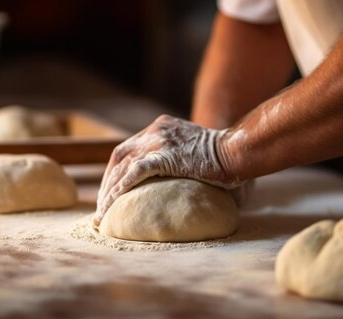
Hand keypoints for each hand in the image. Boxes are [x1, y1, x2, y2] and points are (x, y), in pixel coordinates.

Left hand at [94, 114, 244, 225]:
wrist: (239, 150)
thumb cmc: (228, 159)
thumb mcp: (197, 155)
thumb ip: (183, 167)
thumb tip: (191, 198)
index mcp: (162, 128)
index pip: (130, 149)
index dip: (117, 172)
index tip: (111, 192)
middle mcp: (156, 130)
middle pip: (120, 156)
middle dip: (107, 182)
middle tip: (103, 207)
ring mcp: (158, 140)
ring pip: (122, 166)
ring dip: (109, 191)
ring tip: (104, 215)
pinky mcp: (164, 155)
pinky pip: (134, 173)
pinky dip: (120, 189)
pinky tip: (112, 205)